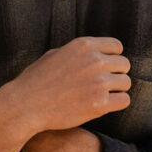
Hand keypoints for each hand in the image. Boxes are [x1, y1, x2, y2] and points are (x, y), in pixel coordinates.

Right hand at [0, 36, 130, 151]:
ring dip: (116, 90)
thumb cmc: (36, 80)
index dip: (112, 58)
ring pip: (126, 83)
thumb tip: (94, 53)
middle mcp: (94, 61)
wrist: (26, 104)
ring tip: (102, 96)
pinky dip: (116, 104)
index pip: (117, 47)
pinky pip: (124, 100)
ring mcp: (98, 82)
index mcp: (83, 46)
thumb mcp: (54, 54)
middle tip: (104, 85)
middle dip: (116, 74)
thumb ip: (77, 53)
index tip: (105, 68)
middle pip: (124, 64)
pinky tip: (104, 105)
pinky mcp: (100, 103)